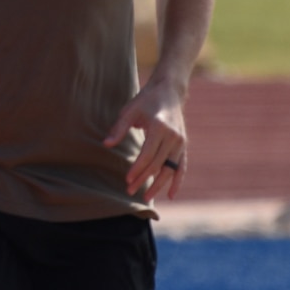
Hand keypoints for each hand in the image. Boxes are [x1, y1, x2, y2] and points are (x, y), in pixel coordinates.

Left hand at [105, 80, 187, 201]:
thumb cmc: (145, 101)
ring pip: (170, 169)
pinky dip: (177, 181)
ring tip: (146, 197)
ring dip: (159, 185)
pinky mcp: (183, 145)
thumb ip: (118, 129)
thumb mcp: (129, 111)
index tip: (127, 180)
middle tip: (130, 191)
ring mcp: (180, 142)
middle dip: (144, 179)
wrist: (168, 91)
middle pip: (158, 165)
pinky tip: (170, 195)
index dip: (137, 169)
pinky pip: (182, 166)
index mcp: (160, 128)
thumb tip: (106, 145)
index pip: (148, 155)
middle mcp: (173, 137)